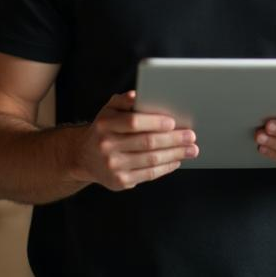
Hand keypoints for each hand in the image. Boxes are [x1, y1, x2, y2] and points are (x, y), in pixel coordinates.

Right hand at [74, 90, 197, 190]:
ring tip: (191, 149)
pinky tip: (176, 160)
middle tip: (191, 136)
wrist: (84, 157)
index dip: (155, 122)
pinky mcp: (120, 182)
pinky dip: (166, 167)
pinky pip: (148, 174)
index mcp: (105, 125)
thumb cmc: (103, 129)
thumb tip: (138, 95)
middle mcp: (107, 146)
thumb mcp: (108, 110)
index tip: (173, 122)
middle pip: (147, 142)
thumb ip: (123, 100)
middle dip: (173, 139)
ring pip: (151, 160)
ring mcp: (113, 166)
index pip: (133, 122)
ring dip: (175, 154)